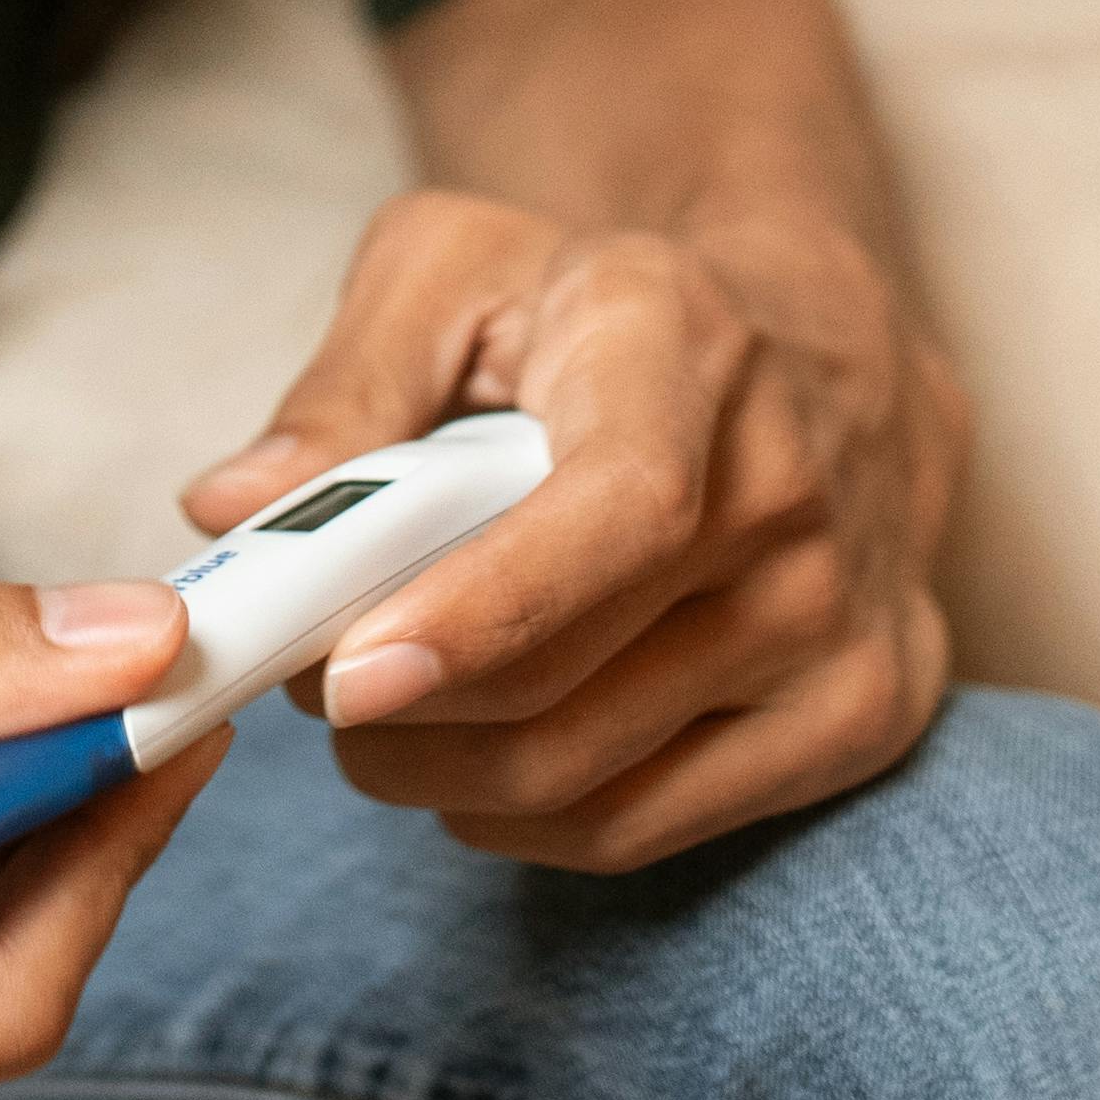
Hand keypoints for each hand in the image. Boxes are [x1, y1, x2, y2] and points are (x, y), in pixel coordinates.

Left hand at [180, 185, 961, 873]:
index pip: (616, 514)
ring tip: (385, 709)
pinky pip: (644, 828)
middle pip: (573, 681)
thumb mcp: (455, 270)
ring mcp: (844, 621)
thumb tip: (234, 508)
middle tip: (313, 679)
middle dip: (399, 713)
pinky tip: (478, 747)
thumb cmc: (598, 312)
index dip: (481, 616)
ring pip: (592, 778)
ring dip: (440, 774)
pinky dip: (524, 816)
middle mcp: (792, 491)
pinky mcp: (864, 719)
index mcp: (683, 348)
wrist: (821, 359)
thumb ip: (344, 383)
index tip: (349, 676)